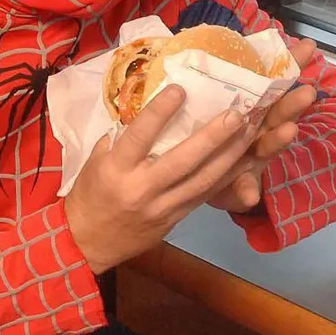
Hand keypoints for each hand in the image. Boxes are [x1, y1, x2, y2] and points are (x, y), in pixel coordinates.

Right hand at [64, 86, 262, 273]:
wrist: (86, 244)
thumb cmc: (90, 196)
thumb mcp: (95, 163)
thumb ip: (120, 139)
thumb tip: (144, 110)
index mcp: (116, 169)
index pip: (140, 136)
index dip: (160, 112)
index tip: (180, 89)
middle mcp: (141, 188)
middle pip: (182, 160)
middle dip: (212, 137)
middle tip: (236, 114)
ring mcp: (161, 207)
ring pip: (201, 181)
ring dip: (229, 156)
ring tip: (249, 132)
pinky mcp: (175, 220)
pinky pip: (204, 197)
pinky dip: (225, 178)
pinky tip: (242, 160)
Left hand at [206, 37, 321, 213]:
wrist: (190, 175)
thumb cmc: (205, 134)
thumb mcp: (214, 111)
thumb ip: (225, 93)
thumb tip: (237, 54)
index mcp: (252, 107)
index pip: (274, 83)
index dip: (290, 65)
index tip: (306, 46)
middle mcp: (258, 131)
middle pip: (278, 114)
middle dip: (292, 104)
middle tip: (308, 92)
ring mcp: (251, 158)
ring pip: (269, 145)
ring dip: (279, 139)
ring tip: (289, 130)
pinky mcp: (241, 184)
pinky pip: (244, 188)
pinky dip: (246, 192)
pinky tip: (248, 196)